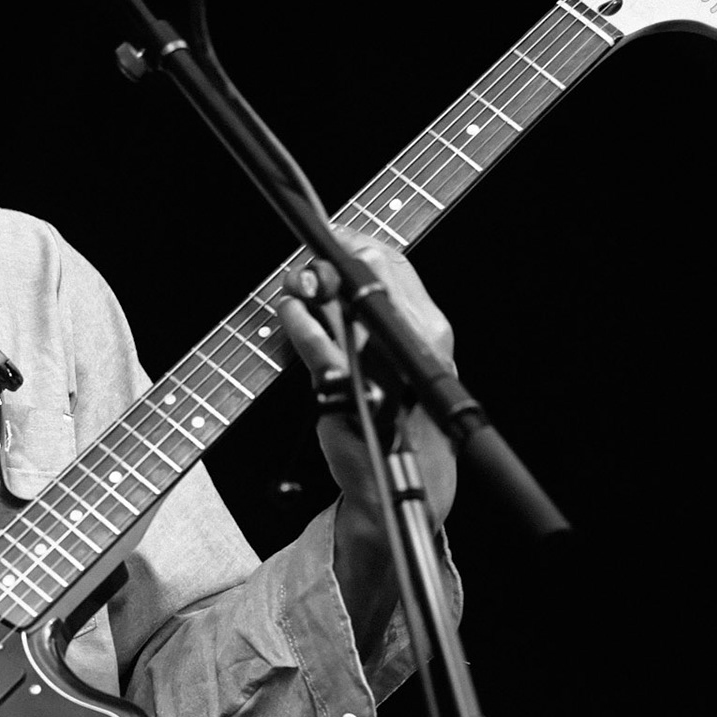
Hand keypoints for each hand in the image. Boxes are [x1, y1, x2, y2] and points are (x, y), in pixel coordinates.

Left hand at [277, 228, 456, 520]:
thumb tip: (313, 273)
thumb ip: (352, 317)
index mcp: (428, 328)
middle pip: (374, 272)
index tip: (325, 237)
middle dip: (330, 259)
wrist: (405, 479)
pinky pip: (322, 347)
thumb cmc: (392, 413)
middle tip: (302, 265)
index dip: (353, 242)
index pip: (394, 263)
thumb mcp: (381, 358)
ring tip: (290, 288)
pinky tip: (287, 312)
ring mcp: (392, 366)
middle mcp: (420, 342)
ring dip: (309, 288)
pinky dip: (300, 324)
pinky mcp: (358, 393)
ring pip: (347, 303)